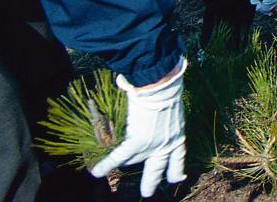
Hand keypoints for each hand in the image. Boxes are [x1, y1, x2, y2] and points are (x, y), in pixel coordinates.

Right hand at [91, 58, 186, 197]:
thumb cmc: (167, 88)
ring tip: (109, 174)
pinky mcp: (138, 142)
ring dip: (121, 166)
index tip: (179, 178)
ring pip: (134, 161)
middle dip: (152, 181)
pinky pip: (119, 156)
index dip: (177, 169)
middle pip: (158, 168)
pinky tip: (96, 172)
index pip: (178, 156)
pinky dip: (106, 165)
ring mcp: (152, 145)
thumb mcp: (172, 104)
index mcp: (177, 134)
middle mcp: (166, 143)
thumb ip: (165, 112)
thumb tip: (155, 107)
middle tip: (148, 193)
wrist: (162, 85)